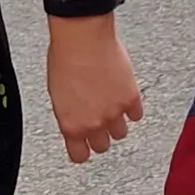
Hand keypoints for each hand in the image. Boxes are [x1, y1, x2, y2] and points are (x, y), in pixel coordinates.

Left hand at [44, 15, 144, 162]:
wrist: (83, 38)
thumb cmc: (65, 58)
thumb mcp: (57, 94)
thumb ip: (70, 114)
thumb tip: (75, 121)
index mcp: (71, 125)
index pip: (80, 156)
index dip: (82, 150)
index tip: (84, 146)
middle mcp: (93, 123)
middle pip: (103, 146)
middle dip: (100, 134)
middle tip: (98, 120)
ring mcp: (114, 113)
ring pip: (121, 133)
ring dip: (117, 122)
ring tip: (111, 105)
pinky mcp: (131, 99)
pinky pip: (136, 115)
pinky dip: (131, 108)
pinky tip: (123, 96)